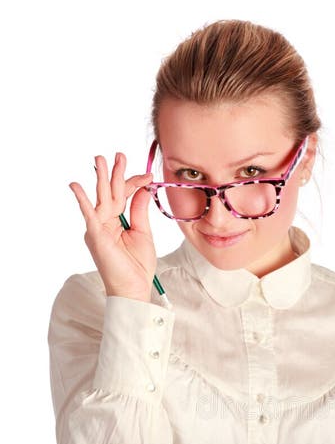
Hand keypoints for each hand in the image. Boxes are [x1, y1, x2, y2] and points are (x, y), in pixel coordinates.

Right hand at [69, 153, 155, 301]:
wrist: (133, 288)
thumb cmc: (138, 266)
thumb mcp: (143, 233)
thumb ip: (140, 211)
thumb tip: (143, 189)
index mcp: (118, 222)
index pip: (125, 196)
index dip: (135, 184)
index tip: (149, 176)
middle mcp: (105, 222)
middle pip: (112, 192)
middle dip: (115, 173)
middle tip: (119, 155)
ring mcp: (99, 228)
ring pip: (101, 198)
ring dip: (101, 178)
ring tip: (100, 159)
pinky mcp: (95, 235)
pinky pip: (88, 214)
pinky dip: (82, 200)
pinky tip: (76, 186)